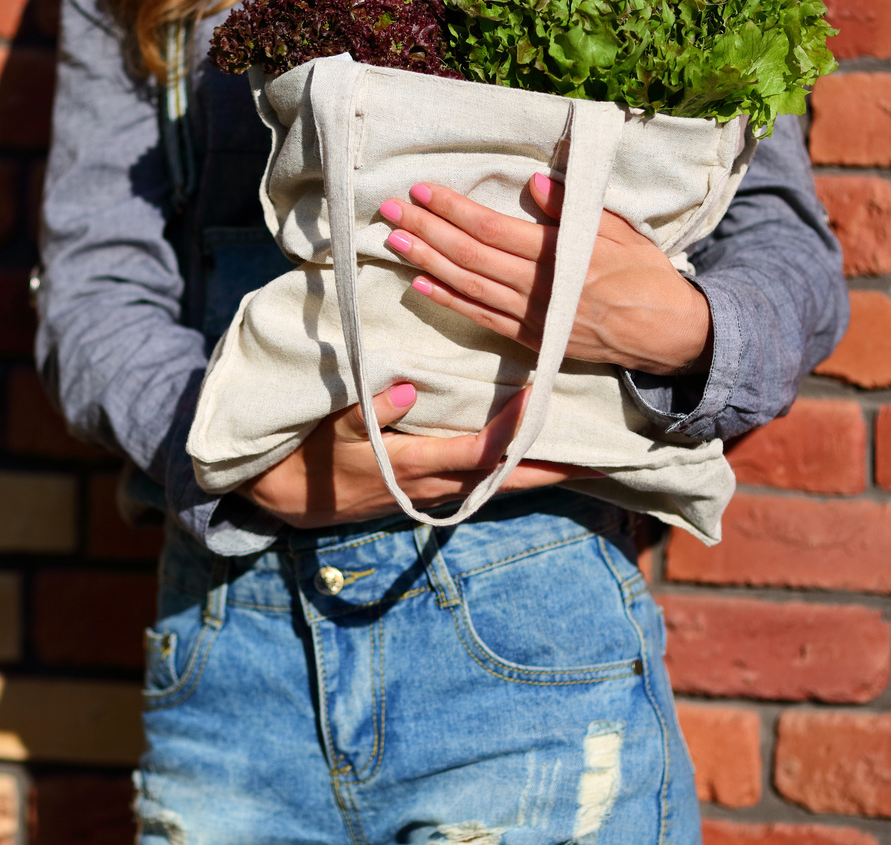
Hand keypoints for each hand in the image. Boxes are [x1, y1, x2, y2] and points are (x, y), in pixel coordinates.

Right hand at [239, 382, 595, 527]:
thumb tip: (406, 391)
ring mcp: (433, 494)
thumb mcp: (329, 429)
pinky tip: (532, 464)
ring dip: (538, 474)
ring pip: (498, 487)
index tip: (540, 396)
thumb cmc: (311, 456)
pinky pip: (481, 486)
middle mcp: (433, 485)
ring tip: (581, 457)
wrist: (290, 499)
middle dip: (553, 470)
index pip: (477, 449)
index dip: (512, 429)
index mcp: (413, 465)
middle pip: (505, 481)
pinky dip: (511, 475)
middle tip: (600, 456)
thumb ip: (366, 411)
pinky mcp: (429, 494)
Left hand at [377, 174, 711, 375]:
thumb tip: (534, 185)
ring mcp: (534, 317)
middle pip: (470, 255)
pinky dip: (448, 301)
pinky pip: (481, 318)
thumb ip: (574, 209)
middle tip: (390, 211)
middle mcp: (541, 288)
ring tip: (395, 242)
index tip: (423, 191)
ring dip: (427, 263)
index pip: (492, 228)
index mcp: (562, 255)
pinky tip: (420, 285)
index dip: (453, 209)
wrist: (669, 335)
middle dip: (427, 230)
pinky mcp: (533, 339)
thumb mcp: (621, 231)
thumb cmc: (647, 274)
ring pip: (468, 287)